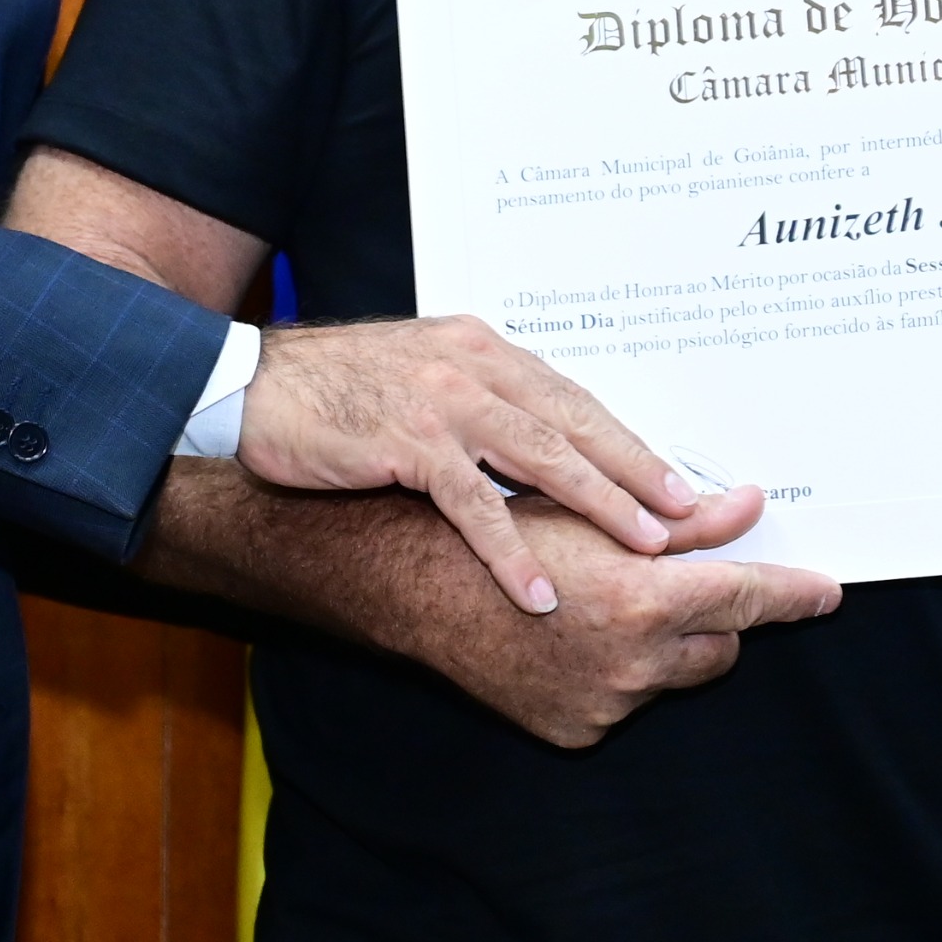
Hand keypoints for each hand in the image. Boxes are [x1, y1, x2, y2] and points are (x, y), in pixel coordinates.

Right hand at [237, 316, 696, 614]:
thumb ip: (483, 399)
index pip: (575, 399)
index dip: (629, 442)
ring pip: (542, 456)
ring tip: (646, 549)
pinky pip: (471, 505)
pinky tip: (539, 591)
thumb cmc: (337, 387)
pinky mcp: (405, 442)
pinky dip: (510, 550)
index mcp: (486, 350)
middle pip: (576, 423)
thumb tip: (544, 442)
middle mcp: (475, 366)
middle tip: (690, 515)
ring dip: (599, 505)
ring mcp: (442, 402)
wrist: (251, 382)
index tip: (677, 481)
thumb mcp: (424, 374)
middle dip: (639, 471)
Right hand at [395, 490, 843, 746]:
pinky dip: (619, 675)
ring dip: (662, 647)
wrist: (427, 593)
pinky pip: (628, 702)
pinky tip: (575, 642)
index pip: (750, 600)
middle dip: (712, 618)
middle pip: (722, 646)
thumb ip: (687, 524)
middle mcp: (634, 665)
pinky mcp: (580, 732)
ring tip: (603, 608)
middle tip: (670, 584)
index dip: (794, 594)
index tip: (825, 593)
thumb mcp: (601, 517)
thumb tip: (745, 508)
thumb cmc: (511, 542)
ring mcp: (607, 707)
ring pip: (675, 675)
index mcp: (646, 603)